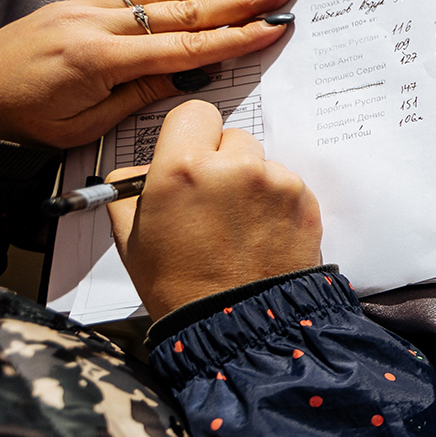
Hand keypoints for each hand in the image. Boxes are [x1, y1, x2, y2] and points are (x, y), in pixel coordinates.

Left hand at [0, 0, 296, 148]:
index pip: (186, 48)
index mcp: (101, 59)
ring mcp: (86, 8)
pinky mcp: (76, 3)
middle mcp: (96, 24)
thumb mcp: (86, 125)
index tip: (273, 26)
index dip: (236, 38)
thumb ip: (140, 94)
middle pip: (184, 10)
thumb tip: (191, 75)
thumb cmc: (20, 122)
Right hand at [108, 99, 322, 321]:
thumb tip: (139, 169)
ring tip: (237, 224)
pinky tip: (259, 233)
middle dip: (221, 160)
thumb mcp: (132, 235)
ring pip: (261, 161)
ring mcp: (275, 183)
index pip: (194, 113)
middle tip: (212, 200)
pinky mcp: (304, 200)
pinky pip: (286, 184)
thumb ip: (131, 188)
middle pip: (231, 136)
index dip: (190, 133)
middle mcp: (234, 168)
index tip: (190, 154)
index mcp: (183, 168)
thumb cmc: (180, 285)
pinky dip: (274, 201)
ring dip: (249, 182)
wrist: (237, 324)